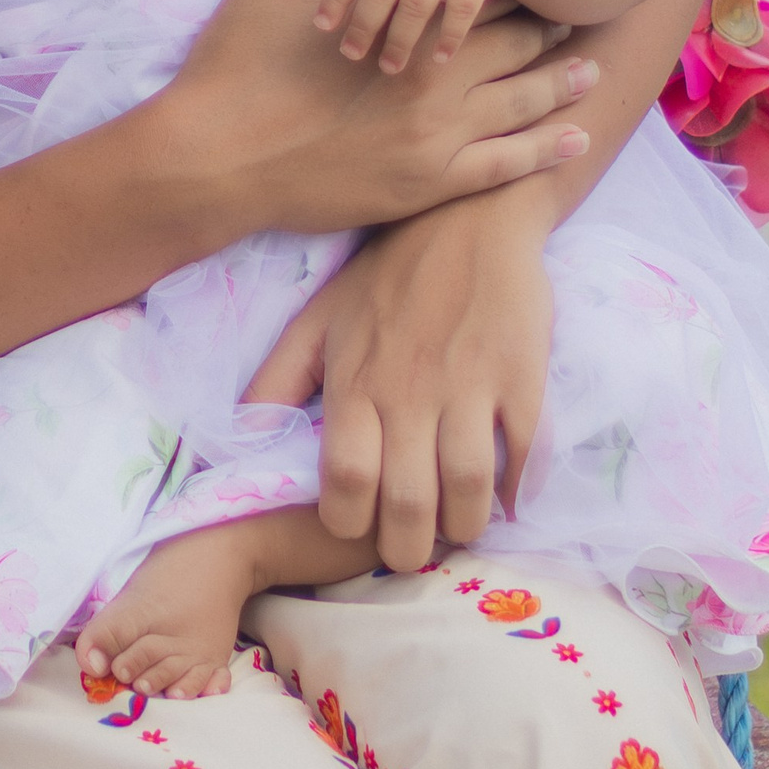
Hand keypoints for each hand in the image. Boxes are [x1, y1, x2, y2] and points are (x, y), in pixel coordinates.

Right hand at [163, 0, 596, 240]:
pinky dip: (544, 153)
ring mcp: (437, 142)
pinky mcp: (427, 188)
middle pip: (512, 50)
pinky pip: (504, 170)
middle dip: (546, 33)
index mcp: (407, 27)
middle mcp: (436, 83)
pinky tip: (573, 143)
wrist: (213, 162)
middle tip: (576, 21)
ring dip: (559, 87)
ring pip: (520, 108)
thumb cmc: (239, 65)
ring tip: (591, 72)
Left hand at [247, 187, 556, 570]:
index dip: (349, 523)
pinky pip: (524, 452)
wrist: (469, 215)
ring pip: (468, 488)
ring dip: (464, 528)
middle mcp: (409, 389)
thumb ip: (278, 379)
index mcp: (355, 381)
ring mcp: (470, 384)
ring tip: (458, 530)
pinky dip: (517, 489)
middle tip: (410, 552)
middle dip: (407, 548)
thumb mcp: (318, 318)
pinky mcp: (521, 375)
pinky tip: (507, 498)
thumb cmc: (387, 272)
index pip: (345, 480)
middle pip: (407, 501)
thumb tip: (244, 437)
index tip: (357, 529)